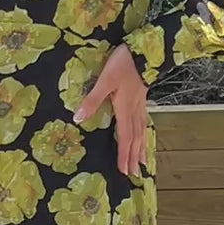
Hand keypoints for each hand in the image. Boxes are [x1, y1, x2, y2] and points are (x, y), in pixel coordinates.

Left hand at [75, 44, 148, 176]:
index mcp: (125, 109)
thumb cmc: (123, 64)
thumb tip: (78, 118)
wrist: (144, 49)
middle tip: (134, 175)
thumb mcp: (105, 81)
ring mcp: (140, 104)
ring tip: (143, 163)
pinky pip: (144, 122)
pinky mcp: (142, 98)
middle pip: (135, 139)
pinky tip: (144, 135)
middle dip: (134, 157)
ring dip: (141, 148)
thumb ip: (92, 100)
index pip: (124, 137)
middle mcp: (134, 110)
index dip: (123, 155)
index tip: (123, 171)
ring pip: (142, 131)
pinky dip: (144, 133)